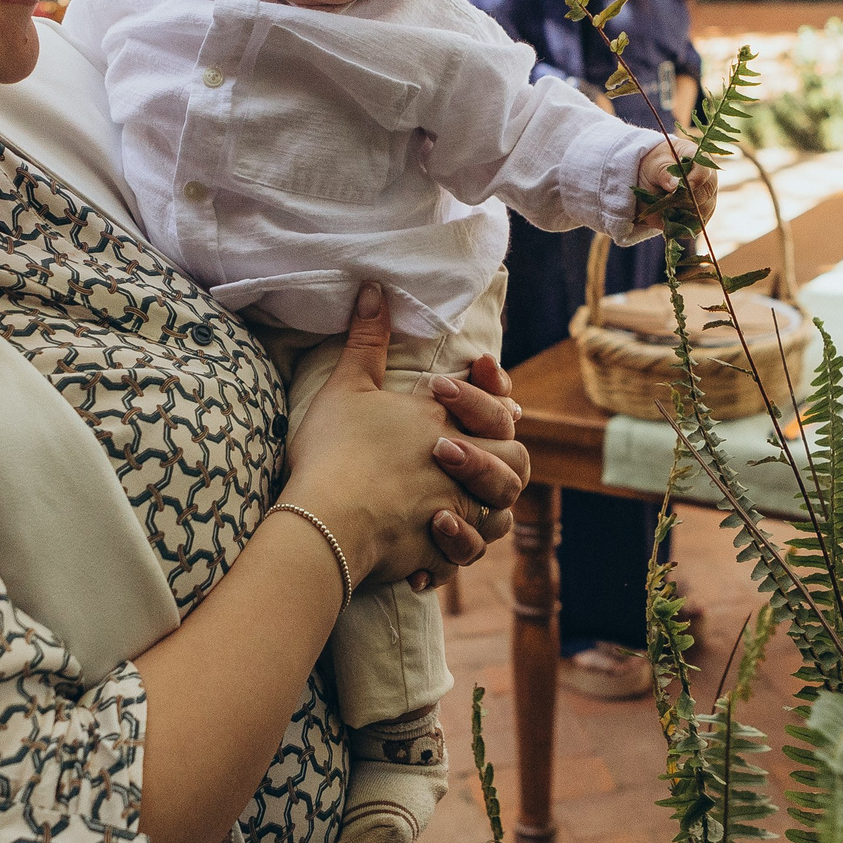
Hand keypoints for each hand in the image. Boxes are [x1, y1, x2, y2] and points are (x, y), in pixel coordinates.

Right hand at [284, 285, 529, 587]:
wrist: (328, 519)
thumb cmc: (336, 450)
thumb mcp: (348, 385)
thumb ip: (367, 339)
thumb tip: (375, 288)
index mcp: (445, 423)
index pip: (496, 409)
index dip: (494, 401)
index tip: (467, 400)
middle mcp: (462, 466)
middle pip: (514, 461)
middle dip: (499, 458)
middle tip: (462, 456)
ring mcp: (457, 510)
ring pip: (501, 512)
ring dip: (486, 506)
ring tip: (453, 502)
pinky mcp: (440, 550)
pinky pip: (465, 554)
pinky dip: (456, 549)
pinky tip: (432, 539)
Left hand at [637, 140, 717, 227]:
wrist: (650, 183)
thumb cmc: (655, 167)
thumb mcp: (654, 164)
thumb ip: (663, 171)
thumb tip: (674, 184)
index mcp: (699, 160)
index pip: (704, 170)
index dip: (694, 179)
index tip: (678, 188)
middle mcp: (708, 181)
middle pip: (704, 194)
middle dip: (682, 199)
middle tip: (663, 199)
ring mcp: (708, 201)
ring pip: (700, 213)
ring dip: (679, 212)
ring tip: (662, 206)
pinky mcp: (701, 219)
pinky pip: (694, 228)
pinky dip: (679, 226)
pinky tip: (667, 218)